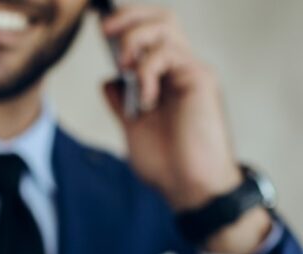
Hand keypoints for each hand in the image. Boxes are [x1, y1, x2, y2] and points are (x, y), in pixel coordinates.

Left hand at [100, 5, 241, 211]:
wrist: (190, 187)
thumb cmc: (169, 165)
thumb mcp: (134, 130)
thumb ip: (122, 104)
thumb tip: (108, 81)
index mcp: (165, 79)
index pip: (151, 34)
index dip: (128, 23)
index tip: (102, 30)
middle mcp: (181, 69)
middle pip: (162, 17)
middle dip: (130, 16)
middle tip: (105, 30)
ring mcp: (191, 71)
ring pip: (165, 26)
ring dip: (136, 38)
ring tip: (125, 65)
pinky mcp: (200, 78)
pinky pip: (167, 53)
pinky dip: (147, 71)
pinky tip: (145, 100)